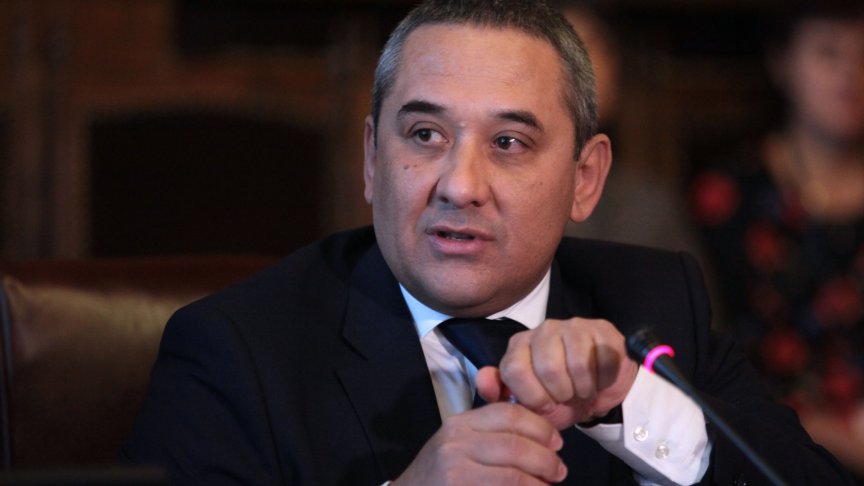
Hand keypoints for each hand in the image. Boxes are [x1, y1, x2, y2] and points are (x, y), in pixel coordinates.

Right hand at [392, 403, 566, 484]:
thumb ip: (492, 431)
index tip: (556, 441)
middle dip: (546, 459)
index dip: (540, 427)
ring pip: (514, 475)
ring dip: (540, 483)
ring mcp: (457, 471)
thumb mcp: (459, 441)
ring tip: (548, 485)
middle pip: (517, 446)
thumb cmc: (440, 472)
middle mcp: (457, 443)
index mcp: (461, 423)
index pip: (510, 414)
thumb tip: (544, 431)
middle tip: (559, 470)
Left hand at [488, 318, 637, 428]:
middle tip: (567, 396)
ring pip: (577, 365)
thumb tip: (483, 380)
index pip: (514, 370)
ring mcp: (573, 325)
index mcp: (519, 346)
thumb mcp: (528, 405)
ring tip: (583, 390)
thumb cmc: (559, 397)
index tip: (545, 405)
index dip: (533, 397)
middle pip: (548, 368)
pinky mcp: (602, 329)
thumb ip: (500, 394)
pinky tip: (599, 380)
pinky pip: (603, 361)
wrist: (598, 392)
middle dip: (561, 394)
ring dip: (583, 388)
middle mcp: (543, 330)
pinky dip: (603, 381)